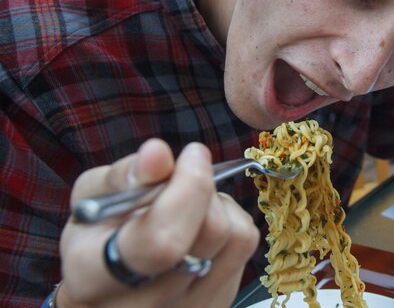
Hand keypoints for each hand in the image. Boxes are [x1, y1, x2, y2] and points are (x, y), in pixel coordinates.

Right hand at [57, 139, 259, 307]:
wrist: (110, 288)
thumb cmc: (99, 235)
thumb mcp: (93, 199)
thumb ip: (124, 175)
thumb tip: (157, 154)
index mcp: (97, 277)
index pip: (161, 241)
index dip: (188, 188)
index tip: (193, 154)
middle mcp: (147, 304)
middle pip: (211, 232)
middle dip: (204, 186)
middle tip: (188, 169)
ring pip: (236, 236)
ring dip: (219, 203)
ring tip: (190, 202)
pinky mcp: (217, 304)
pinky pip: (245, 246)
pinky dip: (231, 220)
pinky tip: (203, 224)